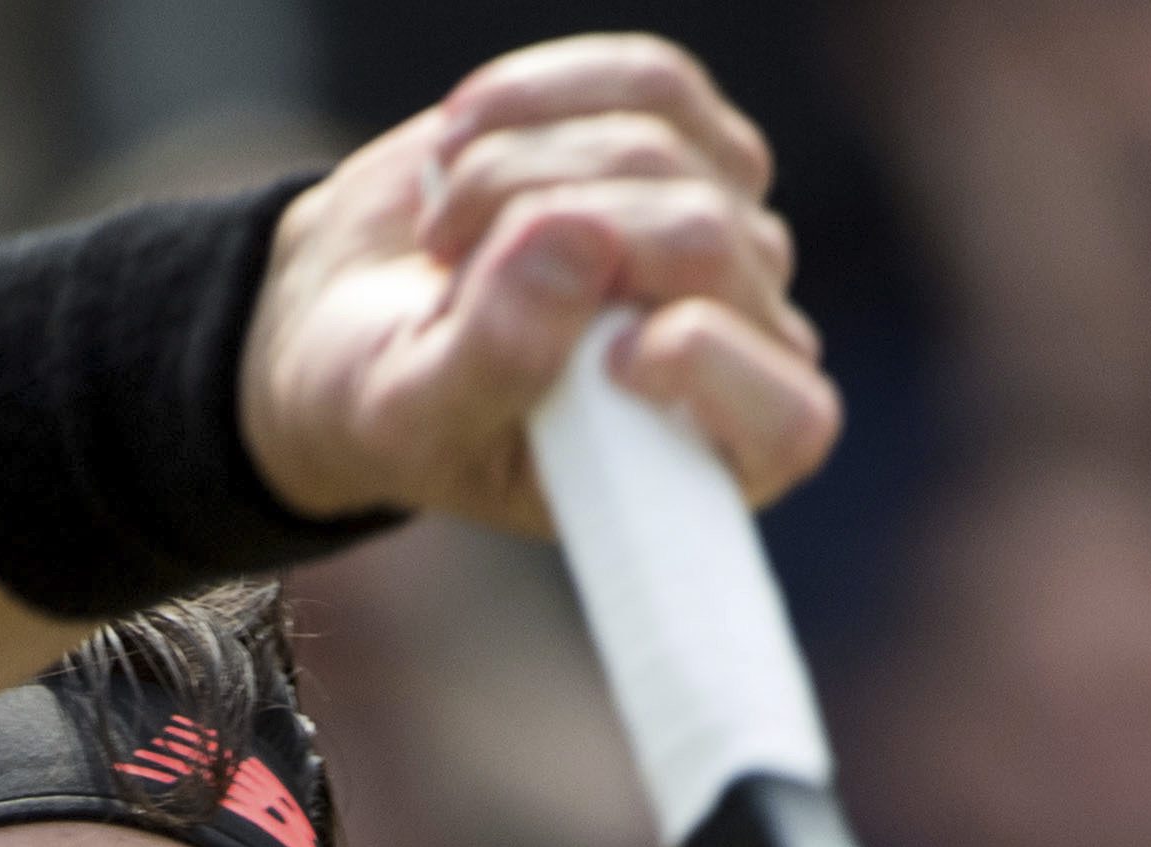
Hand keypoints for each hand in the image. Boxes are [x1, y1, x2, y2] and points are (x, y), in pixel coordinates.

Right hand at [242, 33, 840, 534]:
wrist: (358, 317)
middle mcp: (742, 342)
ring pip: (657, 147)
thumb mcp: (410, 414)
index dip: (711, 364)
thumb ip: (492, 362)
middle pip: (703, 238)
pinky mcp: (690, 136)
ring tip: (442, 223)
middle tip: (444, 256)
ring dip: (514, 165)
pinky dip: (531, 97)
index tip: (611, 358)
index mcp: (702, 460)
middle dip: (548, 222)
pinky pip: (646, 82)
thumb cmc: (392, 399)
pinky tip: (463, 142)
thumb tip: (573, 242)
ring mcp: (726, 227)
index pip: (793, 419)